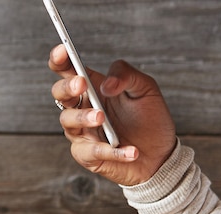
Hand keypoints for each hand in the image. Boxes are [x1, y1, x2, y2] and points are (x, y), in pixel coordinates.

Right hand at [48, 45, 176, 185]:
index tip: (63, 50)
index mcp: (92, 88)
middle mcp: (82, 108)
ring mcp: (82, 132)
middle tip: (82, 84)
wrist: (161, 154)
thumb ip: (126, 75)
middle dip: (67, 87)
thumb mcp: (145, 89)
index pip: (67, 70)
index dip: (60, 60)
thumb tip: (106, 85)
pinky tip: (131, 150)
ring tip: (102, 118)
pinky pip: (92, 152)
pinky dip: (112, 151)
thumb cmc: (149, 119)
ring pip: (68, 121)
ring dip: (84, 117)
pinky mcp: (90, 156)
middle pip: (60, 94)